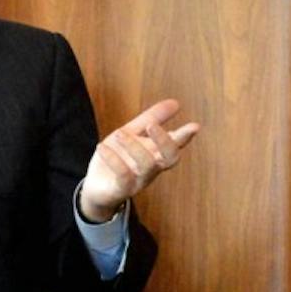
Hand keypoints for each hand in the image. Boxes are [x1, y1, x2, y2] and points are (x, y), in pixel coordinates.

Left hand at [79, 98, 198, 221]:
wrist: (95, 185)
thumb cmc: (118, 157)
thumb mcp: (132, 133)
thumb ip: (152, 118)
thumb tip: (176, 102)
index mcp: (157, 153)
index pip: (176, 145)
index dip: (185, 137)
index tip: (194, 126)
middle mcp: (153, 168)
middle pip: (169, 158)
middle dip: (164, 141)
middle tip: (151, 125)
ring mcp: (139, 180)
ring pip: (147, 165)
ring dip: (134, 147)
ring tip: (119, 133)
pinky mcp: (122, 189)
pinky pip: (123, 176)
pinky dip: (114, 160)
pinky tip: (102, 147)